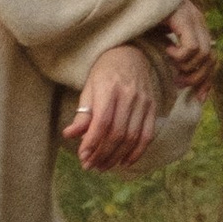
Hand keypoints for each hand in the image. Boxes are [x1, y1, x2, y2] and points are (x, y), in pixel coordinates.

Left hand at [65, 42, 161, 171]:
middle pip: (118, 133)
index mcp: (109, 88)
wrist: (129, 54)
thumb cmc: (104, 73)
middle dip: (102, 154)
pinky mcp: (153, 108)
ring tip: (103, 166)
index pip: (102, 122)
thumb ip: (83, 114)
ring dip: (117, 156)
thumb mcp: (89, 89)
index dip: (92, 142)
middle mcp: (129, 95)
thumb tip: (70, 135)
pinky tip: (124, 162)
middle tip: (90, 166)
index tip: (82, 157)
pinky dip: (137, 152)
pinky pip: (147, 135)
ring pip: (132, 137)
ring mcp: (144, 102)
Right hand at [156, 0, 216, 94]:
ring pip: (204, 55)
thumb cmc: (140, 14)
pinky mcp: (183, 17)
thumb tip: (179, 77)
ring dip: (187, 68)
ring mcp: (193, 17)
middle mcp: (198, 21)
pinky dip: (180, 56)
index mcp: (196, 26)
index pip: (212, 58)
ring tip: (171, 67)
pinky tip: (166, 50)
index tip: (197, 97)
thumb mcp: (158, 37)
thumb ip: (171, 51)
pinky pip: (191, 47)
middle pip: (212, 59)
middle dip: (197, 78)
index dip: (207, 80)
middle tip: (178, 83)